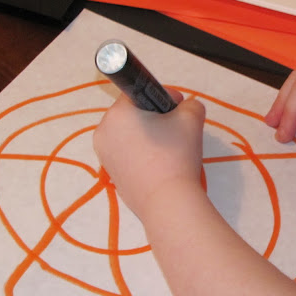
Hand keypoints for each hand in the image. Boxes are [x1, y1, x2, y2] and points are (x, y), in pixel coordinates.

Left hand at [93, 90, 205, 217]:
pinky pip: (128, 154)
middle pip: (132, 114)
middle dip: (154, 118)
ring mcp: (104, 155)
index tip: (177, 110)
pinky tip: (161, 166)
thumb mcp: (192, 119)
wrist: (168, 203)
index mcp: (117, 114)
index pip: (139, 92)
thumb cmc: (176, 155)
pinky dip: (143, 155)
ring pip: (130, 135)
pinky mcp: (110, 174)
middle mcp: (103, 132)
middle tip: (177, 131)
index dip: (161, 97)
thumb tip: (183, 108)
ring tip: (171, 151)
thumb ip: (190, 104)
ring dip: (149, 137)